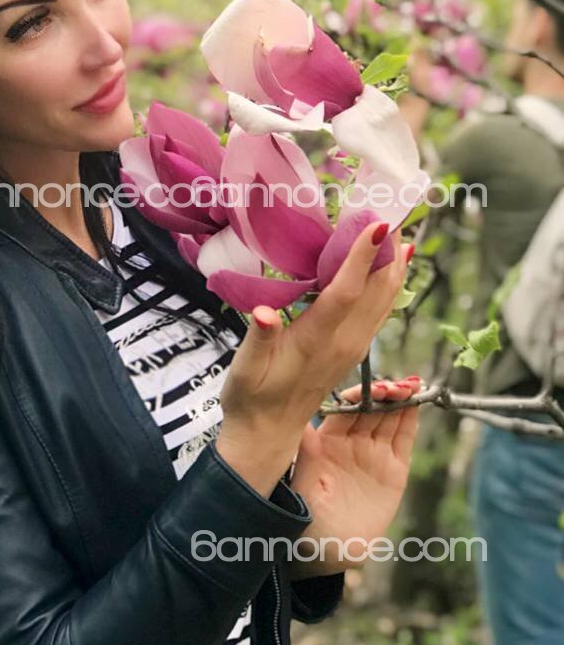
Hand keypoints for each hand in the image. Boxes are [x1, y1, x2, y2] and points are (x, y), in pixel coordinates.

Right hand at [216, 221, 410, 495]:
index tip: (378, 224)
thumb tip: (264, 313)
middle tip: (397, 209)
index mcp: (317, 341)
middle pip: (377, 291)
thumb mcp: (244, 370)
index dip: (361, 257)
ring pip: (384, 301)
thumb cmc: (249, 398)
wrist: (267, 434)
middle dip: (389, 250)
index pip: (346, 292)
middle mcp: (344, 343)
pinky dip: (389, 284)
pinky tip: (393, 268)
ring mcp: (352, 348)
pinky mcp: (351, 350)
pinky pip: (379, 311)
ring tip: (401, 230)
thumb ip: (258, 339)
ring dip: (394, 265)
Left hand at [287, 379, 421, 576]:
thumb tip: (299, 421)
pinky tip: (416, 405)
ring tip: (411, 386)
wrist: (327, 550)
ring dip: (401, 402)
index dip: (360, 395)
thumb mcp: (302, 481)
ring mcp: (374, 455)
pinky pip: (404, 441)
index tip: (370, 387)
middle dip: (385, 393)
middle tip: (397, 383)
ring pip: (390, 420)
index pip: (346, 408)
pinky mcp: (394, 472)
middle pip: (372, 409)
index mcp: (327, 439)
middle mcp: (352, 442)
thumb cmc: (304, 515)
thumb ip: (306, 451)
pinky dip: (411, 422)